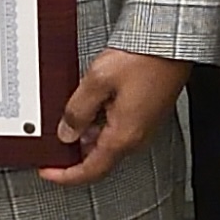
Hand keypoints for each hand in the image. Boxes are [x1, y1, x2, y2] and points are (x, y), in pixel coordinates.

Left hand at [41, 48, 188, 185]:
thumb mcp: (96, 81)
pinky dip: (101, 123)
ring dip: (87, 134)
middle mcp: (137, 137)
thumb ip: (77, 111)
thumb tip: (66, 133)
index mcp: (124, 136)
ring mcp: (144, 128)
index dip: (64, 175)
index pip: (89, 171)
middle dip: (74, 151)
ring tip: (76, 109)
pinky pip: (119, 130)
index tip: (47, 171)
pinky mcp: (147, 115)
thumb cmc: (144, 59)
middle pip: (98, 159)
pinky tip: (94, 102)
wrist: (172, 44)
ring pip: (108, 144)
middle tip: (55, 137)